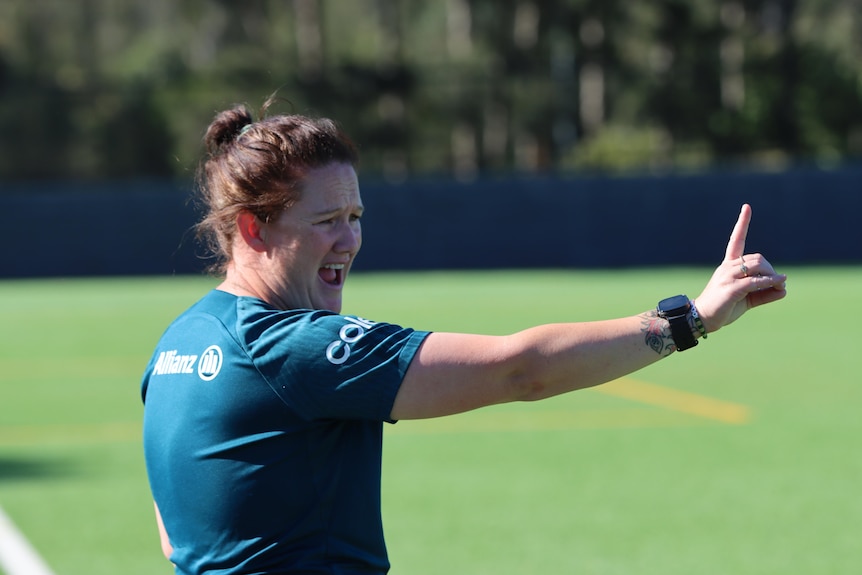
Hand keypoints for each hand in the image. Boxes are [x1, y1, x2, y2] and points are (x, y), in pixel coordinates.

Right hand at [694, 204, 786, 333]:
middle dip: (770, 268)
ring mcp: (727, 277)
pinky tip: (780, 284)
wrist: (703, 319)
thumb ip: (764, 292)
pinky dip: (770, 282)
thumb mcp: (746, 298)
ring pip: (757, 267)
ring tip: (780, 285)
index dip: (742, 223)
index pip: (736, 240)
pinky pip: (754, 282)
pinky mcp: (731, 289)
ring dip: (772, 275)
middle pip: (756, 258)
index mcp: (728, 266)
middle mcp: (727, 267)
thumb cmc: (723, 307)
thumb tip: (784, 288)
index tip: (747, 207)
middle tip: (779, 282)